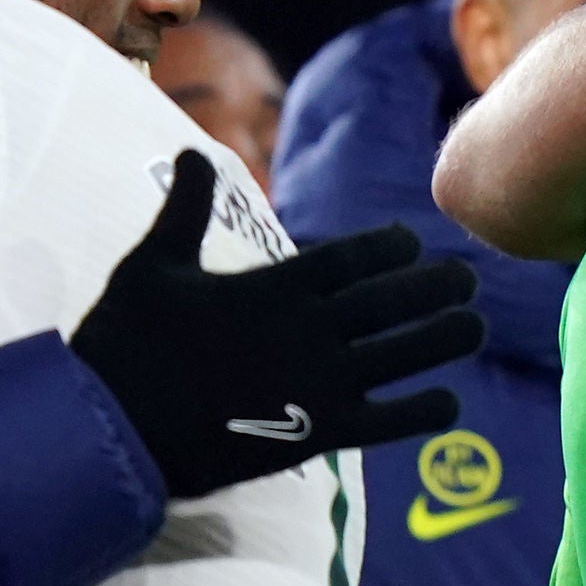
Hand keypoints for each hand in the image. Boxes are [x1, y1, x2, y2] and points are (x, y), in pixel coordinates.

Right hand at [71, 153, 487, 498]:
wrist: (109, 427)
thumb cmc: (125, 343)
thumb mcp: (152, 263)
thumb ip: (185, 209)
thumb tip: (192, 151)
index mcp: (274, 286)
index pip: (355, 256)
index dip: (393, 247)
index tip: (413, 244)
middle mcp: (308, 329)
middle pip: (394, 299)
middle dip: (436, 286)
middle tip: (469, 280)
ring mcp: (318, 382)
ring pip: (404, 355)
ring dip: (446, 339)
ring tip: (475, 327)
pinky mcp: (316, 434)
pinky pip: (387, 421)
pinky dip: (423, 412)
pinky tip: (451, 405)